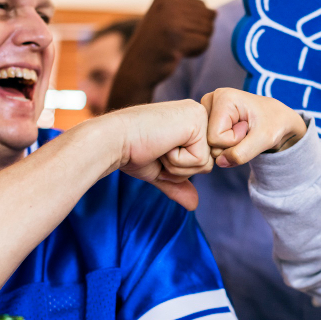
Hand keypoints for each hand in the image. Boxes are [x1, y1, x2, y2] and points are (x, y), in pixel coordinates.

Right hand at [98, 100, 212, 209]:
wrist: (113, 141)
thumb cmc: (131, 152)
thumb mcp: (159, 171)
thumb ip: (178, 184)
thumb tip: (194, 204)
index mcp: (190, 122)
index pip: (202, 160)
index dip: (179, 168)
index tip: (158, 152)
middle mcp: (198, 114)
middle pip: (207, 163)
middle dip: (180, 170)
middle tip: (158, 151)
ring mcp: (199, 116)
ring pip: (206, 163)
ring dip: (179, 166)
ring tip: (160, 147)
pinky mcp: (197, 122)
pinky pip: (201, 159)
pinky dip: (178, 161)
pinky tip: (163, 144)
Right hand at [106, 0, 215, 110]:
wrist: (137, 67)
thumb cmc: (156, 43)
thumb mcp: (168, 18)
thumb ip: (191, 11)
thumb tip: (215, 13)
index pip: (201, 5)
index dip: (194, 22)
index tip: (174, 31)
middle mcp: (168, 5)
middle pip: (207, 16)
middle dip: (198, 32)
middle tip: (178, 41)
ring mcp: (171, 22)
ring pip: (208, 29)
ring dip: (197, 43)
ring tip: (178, 46)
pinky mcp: (177, 39)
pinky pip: (204, 43)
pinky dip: (197, 51)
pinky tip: (179, 54)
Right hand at [202, 88, 306, 167]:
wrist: (278, 118)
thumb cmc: (274, 124)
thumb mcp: (264, 140)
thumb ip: (242, 153)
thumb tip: (219, 162)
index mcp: (223, 97)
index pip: (215, 137)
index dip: (234, 140)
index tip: (248, 128)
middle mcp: (210, 100)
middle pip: (209, 140)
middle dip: (230, 144)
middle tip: (246, 131)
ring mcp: (207, 109)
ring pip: (209, 143)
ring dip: (228, 145)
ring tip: (242, 131)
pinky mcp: (207, 118)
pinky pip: (210, 143)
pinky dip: (225, 144)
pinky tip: (236, 133)